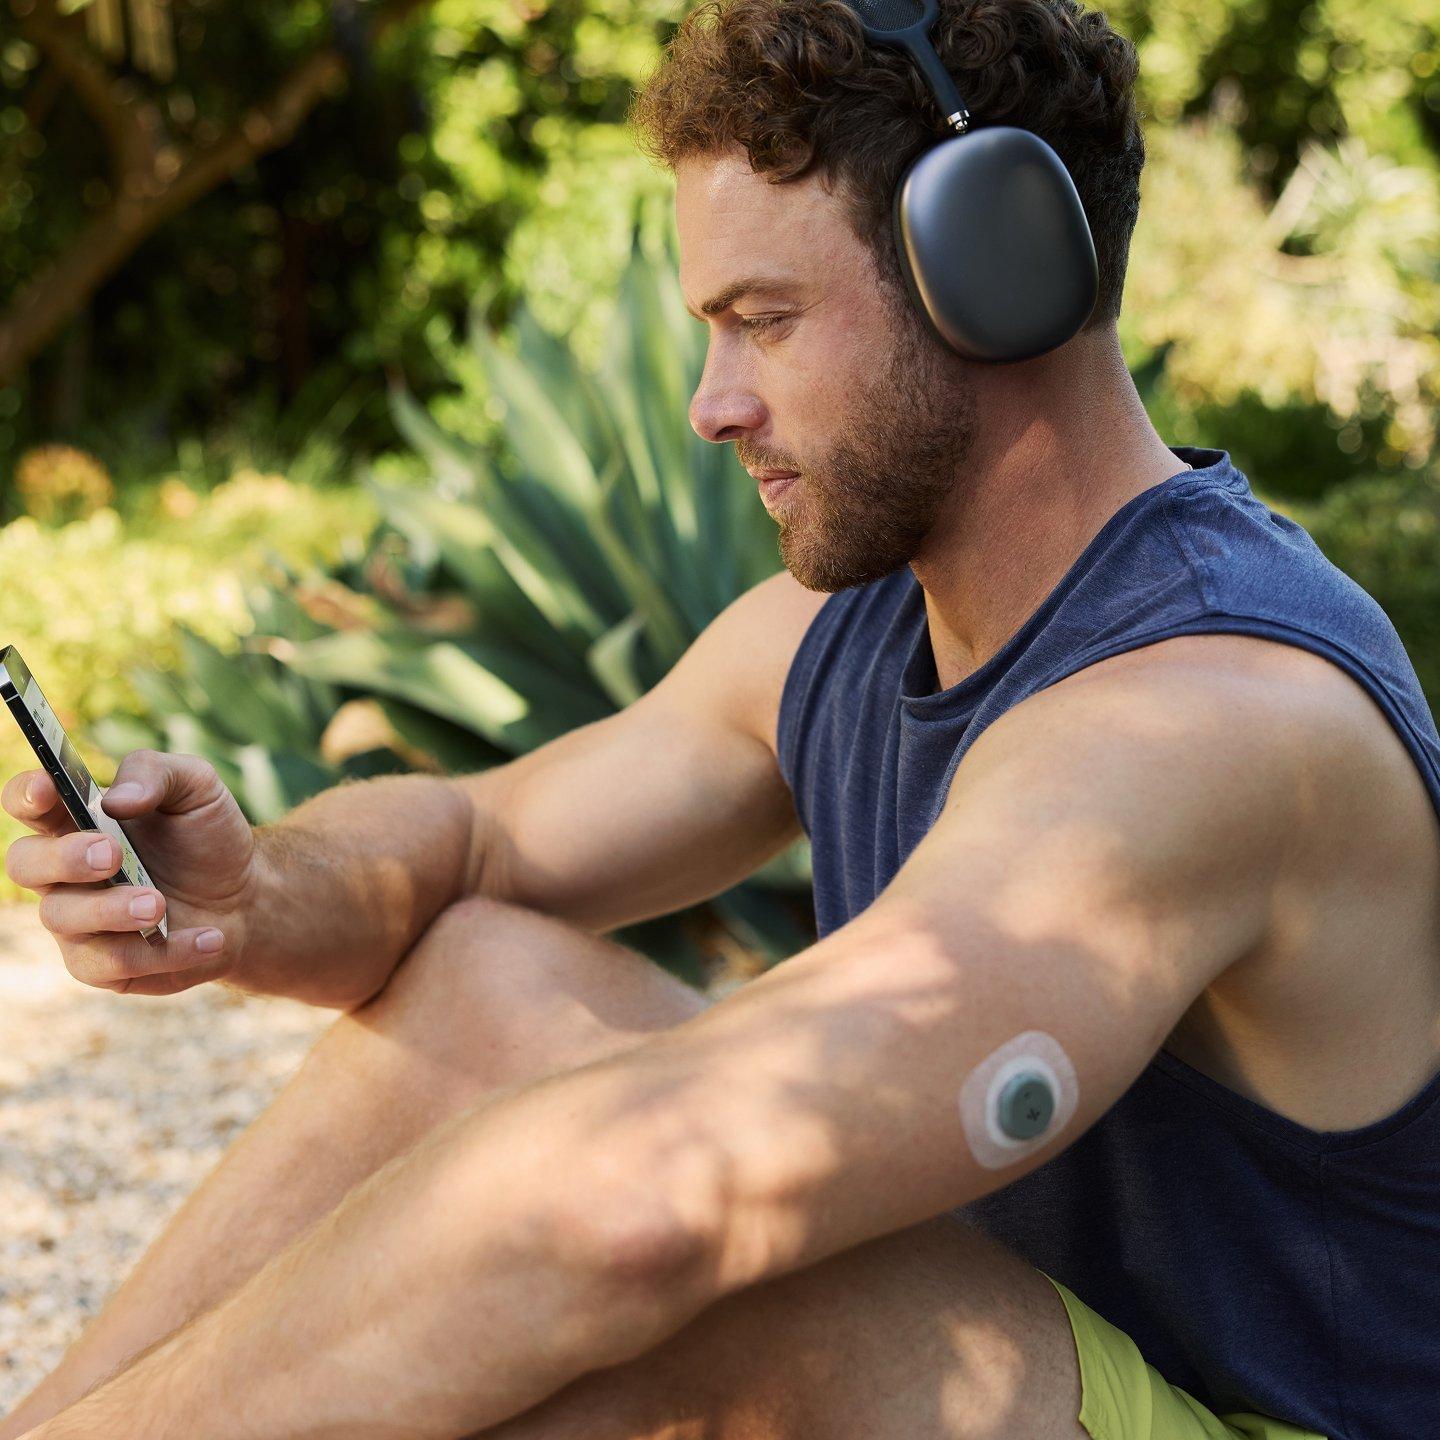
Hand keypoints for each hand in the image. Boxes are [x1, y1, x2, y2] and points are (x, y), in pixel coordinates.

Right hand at [2, 750, 259, 996]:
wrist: (247, 898)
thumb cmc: (207, 837)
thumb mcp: (197, 788)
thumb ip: (156, 773)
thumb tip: (117, 799)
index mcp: (77, 818)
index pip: (28, 801)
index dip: (26, 794)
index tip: (46, 788)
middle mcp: (64, 870)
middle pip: (24, 863)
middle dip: (64, 858)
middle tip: (112, 855)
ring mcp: (77, 919)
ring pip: (62, 917)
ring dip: (112, 909)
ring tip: (160, 905)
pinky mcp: (102, 964)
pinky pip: (113, 963)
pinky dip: (164, 951)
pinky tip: (209, 937)